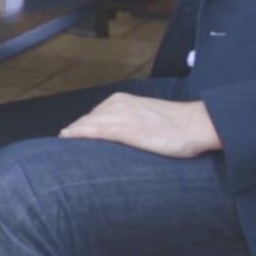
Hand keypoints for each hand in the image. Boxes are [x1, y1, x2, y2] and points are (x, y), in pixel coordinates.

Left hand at [59, 94, 221, 157]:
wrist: (198, 124)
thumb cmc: (178, 127)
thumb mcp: (147, 120)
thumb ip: (130, 124)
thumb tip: (119, 140)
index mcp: (121, 101)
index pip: (91, 118)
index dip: (78, 131)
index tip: (67, 143)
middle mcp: (117, 104)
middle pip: (85, 122)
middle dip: (72, 135)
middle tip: (59, 153)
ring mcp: (120, 115)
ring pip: (86, 126)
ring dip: (72, 137)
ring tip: (58, 154)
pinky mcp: (126, 129)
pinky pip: (95, 131)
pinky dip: (79, 135)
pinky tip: (68, 140)